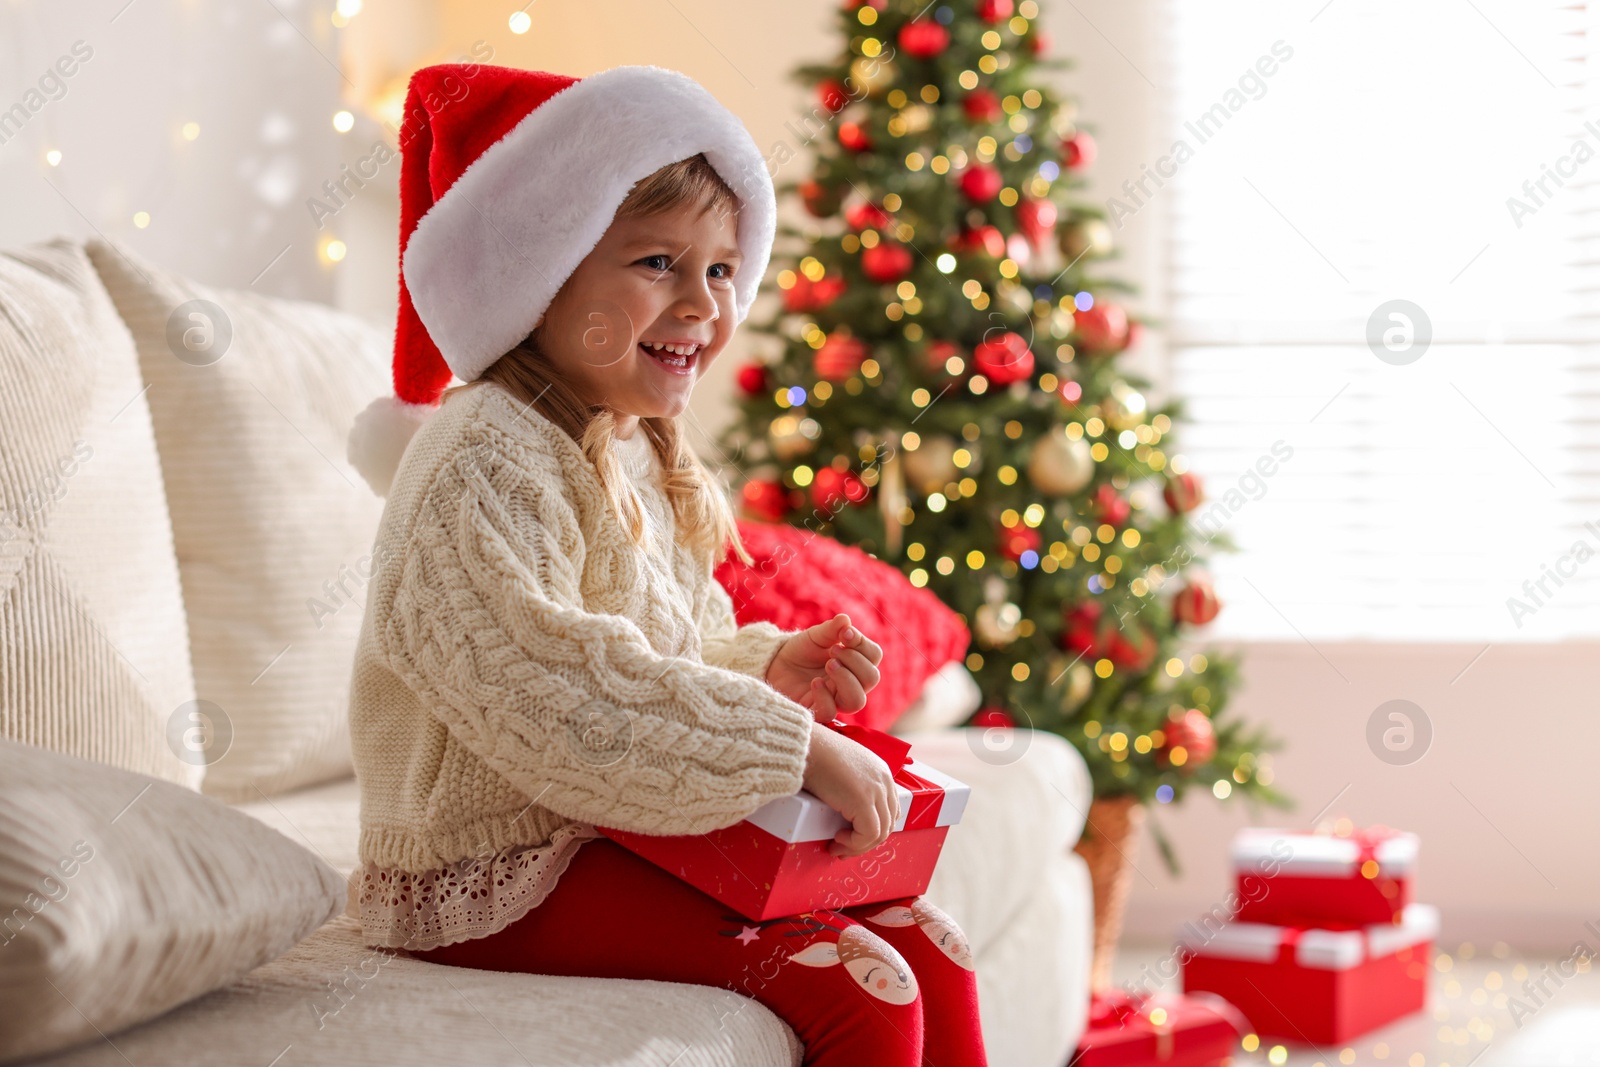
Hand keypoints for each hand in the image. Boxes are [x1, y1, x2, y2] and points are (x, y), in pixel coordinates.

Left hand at [766, 613, 883, 721]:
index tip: (844, 633)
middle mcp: (851, 683)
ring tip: (829, 664)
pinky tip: (814, 682)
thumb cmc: (801, 651)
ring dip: (845, 679)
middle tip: (834, 650)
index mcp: (855, 662)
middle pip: (871, 678)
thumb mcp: (815, 636)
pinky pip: (830, 712)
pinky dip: (824, 696)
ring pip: (857, 701)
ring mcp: (835, 699)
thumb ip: (831, 629)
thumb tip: (845, 620)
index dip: (862, 644)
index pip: (874, 655)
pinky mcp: (817, 711)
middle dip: (855, 660)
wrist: (775, 664)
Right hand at [802, 721, 901, 857]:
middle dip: (865, 842)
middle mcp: (884, 781)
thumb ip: (852, 785)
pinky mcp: (863, 802)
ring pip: (879, 833)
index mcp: (881, 772)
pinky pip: (868, 835)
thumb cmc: (815, 754)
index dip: (872, 828)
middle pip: (887, 824)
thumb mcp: (843, 769)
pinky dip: (854, 844)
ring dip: (857, 846)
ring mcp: (876, 791)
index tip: (851, 837)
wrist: (804, 745)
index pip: (889, 810)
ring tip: (836, 847)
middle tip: (842, 848)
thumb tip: (846, 812)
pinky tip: (837, 839)